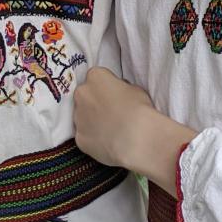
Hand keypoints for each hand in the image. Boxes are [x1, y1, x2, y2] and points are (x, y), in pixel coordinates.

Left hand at [74, 68, 196, 189]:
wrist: (139, 138)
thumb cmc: (143, 109)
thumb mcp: (137, 90)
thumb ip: (122, 90)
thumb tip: (120, 96)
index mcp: (96, 77)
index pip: (97, 77)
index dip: (108, 88)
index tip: (117, 98)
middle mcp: (82, 95)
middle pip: (86, 96)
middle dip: (96, 103)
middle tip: (113, 115)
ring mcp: (78, 118)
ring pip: (83, 117)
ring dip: (93, 122)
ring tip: (113, 132)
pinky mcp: (80, 139)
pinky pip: (86, 137)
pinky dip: (95, 140)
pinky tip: (110, 145)